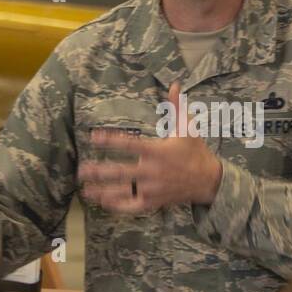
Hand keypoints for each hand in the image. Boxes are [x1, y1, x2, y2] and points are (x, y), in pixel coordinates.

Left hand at [78, 82, 223, 214]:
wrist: (209, 181)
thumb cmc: (195, 152)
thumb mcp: (188, 128)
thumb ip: (176, 107)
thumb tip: (174, 85)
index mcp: (157, 151)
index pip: (129, 144)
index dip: (110, 140)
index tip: (93, 137)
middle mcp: (152, 171)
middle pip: (121, 172)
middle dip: (99, 172)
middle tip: (81, 170)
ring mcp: (152, 189)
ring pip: (123, 191)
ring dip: (103, 191)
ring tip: (85, 190)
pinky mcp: (154, 201)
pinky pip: (133, 206)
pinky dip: (118, 206)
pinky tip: (104, 203)